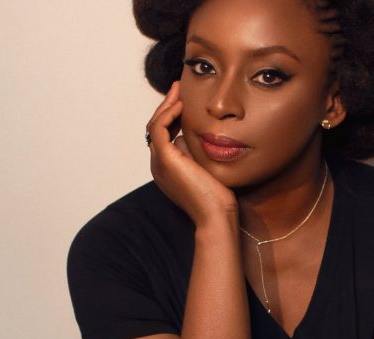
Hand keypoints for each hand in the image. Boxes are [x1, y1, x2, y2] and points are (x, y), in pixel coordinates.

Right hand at [147, 81, 237, 224]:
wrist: (216, 215)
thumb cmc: (217, 197)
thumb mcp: (205, 168)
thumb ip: (197, 153)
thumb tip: (196, 136)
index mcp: (167, 168)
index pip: (164, 135)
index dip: (172, 116)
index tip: (184, 100)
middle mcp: (159, 165)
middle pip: (157, 127)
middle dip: (167, 106)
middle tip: (179, 88)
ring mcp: (159, 163)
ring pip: (155, 125)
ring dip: (166, 105)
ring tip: (179, 89)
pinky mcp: (165, 160)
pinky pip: (159, 129)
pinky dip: (168, 114)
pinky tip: (181, 105)